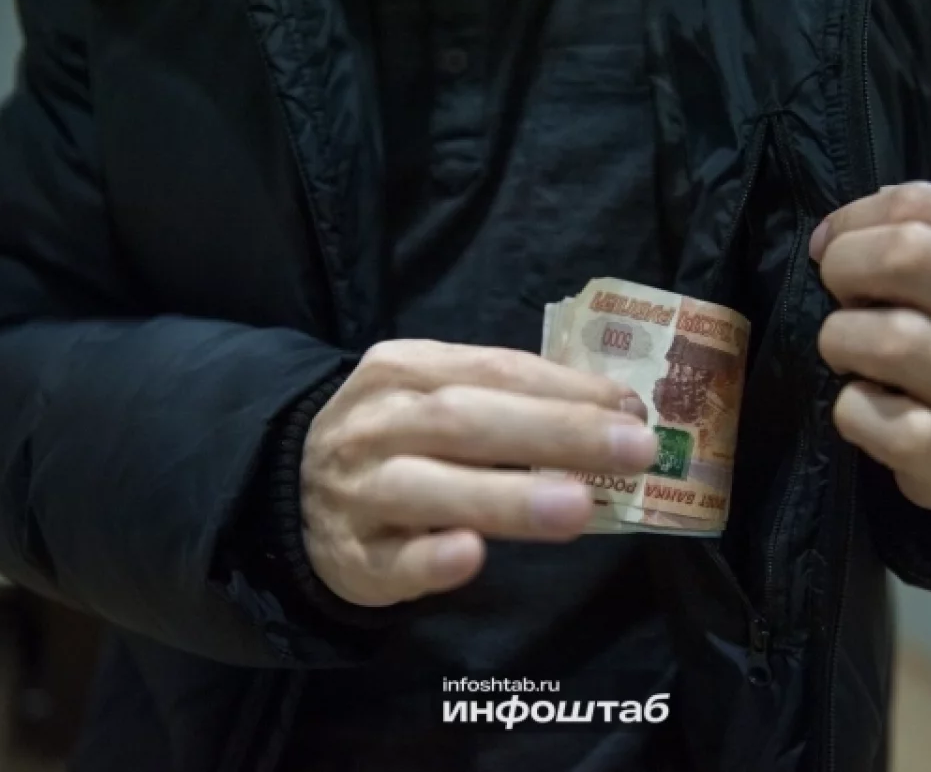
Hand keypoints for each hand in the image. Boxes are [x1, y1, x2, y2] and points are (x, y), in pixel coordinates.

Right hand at [301, 340, 656, 606]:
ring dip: (506, 497)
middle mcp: (377, 423)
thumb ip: (510, 398)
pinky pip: (392, 561)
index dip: (567, 389)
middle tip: (635, 450)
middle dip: (557, 433)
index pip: (494, 370)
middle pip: (467, 420)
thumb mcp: (436, 395)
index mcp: (405, 369)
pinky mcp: (352, 558)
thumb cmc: (395, 437)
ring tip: (578, 508)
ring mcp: (358, 491)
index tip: (634, 408)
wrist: (294, 488)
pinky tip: (471, 557)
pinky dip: (430, 561)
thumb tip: (617, 410)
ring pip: (428, 488)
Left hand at [809, 182, 930, 510]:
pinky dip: (848, 409)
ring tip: (851, 357)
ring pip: (888, 338)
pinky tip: (866, 408)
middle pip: (908, 255)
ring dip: (839, 341)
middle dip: (845, 268)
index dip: (854, 223)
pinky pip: (867, 414)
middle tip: (842, 298)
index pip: (922, 206)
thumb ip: (918, 229)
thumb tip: (837, 229)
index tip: (836, 250)